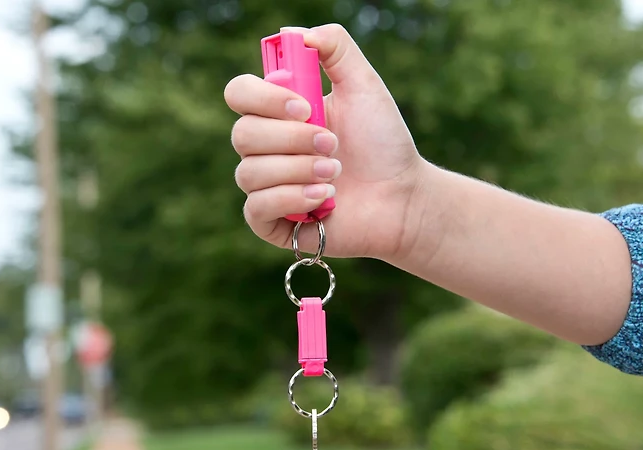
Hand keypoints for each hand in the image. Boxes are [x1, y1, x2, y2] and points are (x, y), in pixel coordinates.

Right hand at [224, 24, 426, 260]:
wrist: (403, 196)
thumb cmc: (384, 144)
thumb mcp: (365, 87)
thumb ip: (337, 49)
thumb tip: (302, 34)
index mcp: (279, 113)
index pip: (239, 94)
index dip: (263, 98)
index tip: (305, 106)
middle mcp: (267, 148)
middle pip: (242, 135)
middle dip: (292, 139)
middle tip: (334, 144)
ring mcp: (267, 186)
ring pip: (249, 173)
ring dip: (298, 170)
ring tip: (336, 174)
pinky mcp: (272, 222)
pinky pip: (255, 208)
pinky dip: (290, 198)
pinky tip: (323, 199)